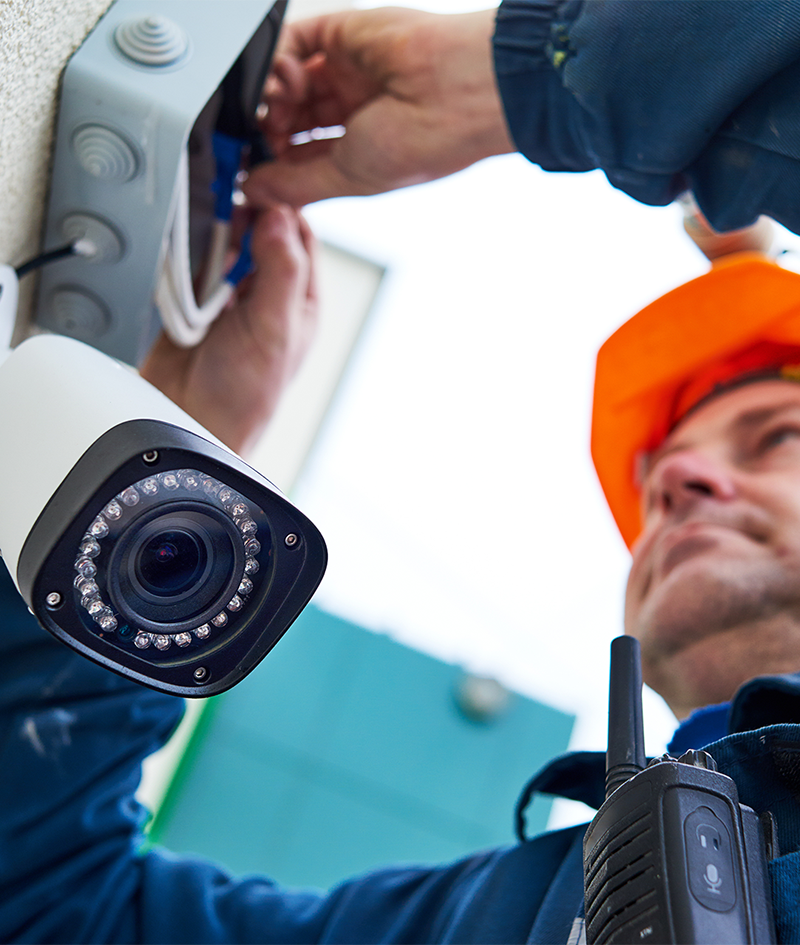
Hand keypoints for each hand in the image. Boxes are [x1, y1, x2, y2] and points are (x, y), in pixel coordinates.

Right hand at [140, 204, 316, 456]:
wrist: (189, 422)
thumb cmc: (243, 394)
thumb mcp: (273, 329)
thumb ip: (280, 271)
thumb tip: (281, 215)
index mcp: (299, 299)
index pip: (300, 235)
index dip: (283, 204)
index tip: (262, 180)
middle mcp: (268, 293)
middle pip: (261, 231)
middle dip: (245, 210)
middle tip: (227, 192)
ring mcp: (231, 295)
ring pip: (227, 242)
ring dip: (216, 228)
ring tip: (208, 217)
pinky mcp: (195, 298)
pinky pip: (193, 260)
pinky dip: (189, 248)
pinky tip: (187, 243)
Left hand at [245, 7, 514, 206]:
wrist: (455, 93)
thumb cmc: (425, 140)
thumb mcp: (348, 177)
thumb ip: (295, 184)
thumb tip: (254, 191)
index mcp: (360, 147)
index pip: (302, 154)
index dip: (275, 162)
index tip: (254, 172)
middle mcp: (352, 108)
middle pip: (290, 117)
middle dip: (268, 130)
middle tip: (260, 140)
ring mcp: (345, 70)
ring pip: (286, 81)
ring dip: (270, 98)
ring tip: (279, 112)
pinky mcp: (340, 34)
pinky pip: (291, 41)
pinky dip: (276, 62)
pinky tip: (287, 82)